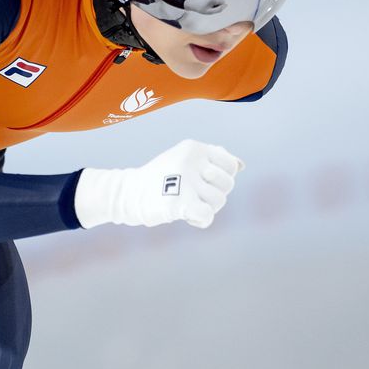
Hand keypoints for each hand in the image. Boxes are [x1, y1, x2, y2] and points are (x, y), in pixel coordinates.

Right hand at [74, 139, 243, 228]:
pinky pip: (207, 214)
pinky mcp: (179, 203)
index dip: (222, 178)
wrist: (128, 193)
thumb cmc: (159, 178)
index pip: (230, 165)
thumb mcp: (184, 159)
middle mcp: (191, 161)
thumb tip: (241, 165)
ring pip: (219, 201)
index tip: (204, 182)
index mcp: (194, 148)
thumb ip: (211, 159)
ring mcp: (185, 181)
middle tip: (194, 195)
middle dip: (214, 195)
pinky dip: (201, 220)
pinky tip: (188, 217)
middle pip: (227, 184)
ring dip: (206, 207)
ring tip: (186, 204)